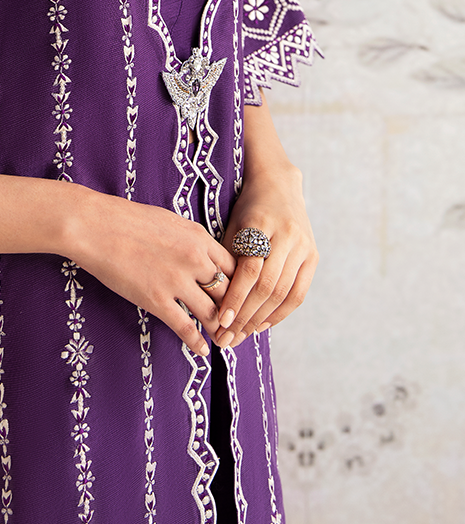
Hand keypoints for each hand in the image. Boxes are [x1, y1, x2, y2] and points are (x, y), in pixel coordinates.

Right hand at [68, 188, 235, 357]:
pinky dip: (197, 342)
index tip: (238, 299)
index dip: (239, 286)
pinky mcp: (156, 300)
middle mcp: (194, 259)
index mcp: (199, 237)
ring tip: (224, 340)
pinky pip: (185, 327)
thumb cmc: (127, 219)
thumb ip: (191, 240)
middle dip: (234, 312)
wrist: (95, 225)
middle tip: (237, 325)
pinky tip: (202, 350)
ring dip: (220, 330)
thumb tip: (202, 255)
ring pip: (212, 313)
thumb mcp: (170, 221)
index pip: (234, 268)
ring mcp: (176, 281)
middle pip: (228, 293)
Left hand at [215, 163, 317, 346]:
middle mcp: (287, 235)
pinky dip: (280, 313)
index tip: (221, 321)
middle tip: (228, 338)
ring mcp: (304, 246)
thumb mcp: (232, 225)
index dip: (236, 297)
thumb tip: (211, 300)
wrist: (278, 185)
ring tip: (241, 335)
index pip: (250, 269)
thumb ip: (226, 258)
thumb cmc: (247, 208)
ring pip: (283, 293)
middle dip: (246, 316)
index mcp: (261, 224)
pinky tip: (262, 325)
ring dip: (261, 319)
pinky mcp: (314, 256)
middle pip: (267, 286)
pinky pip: (298, 293)